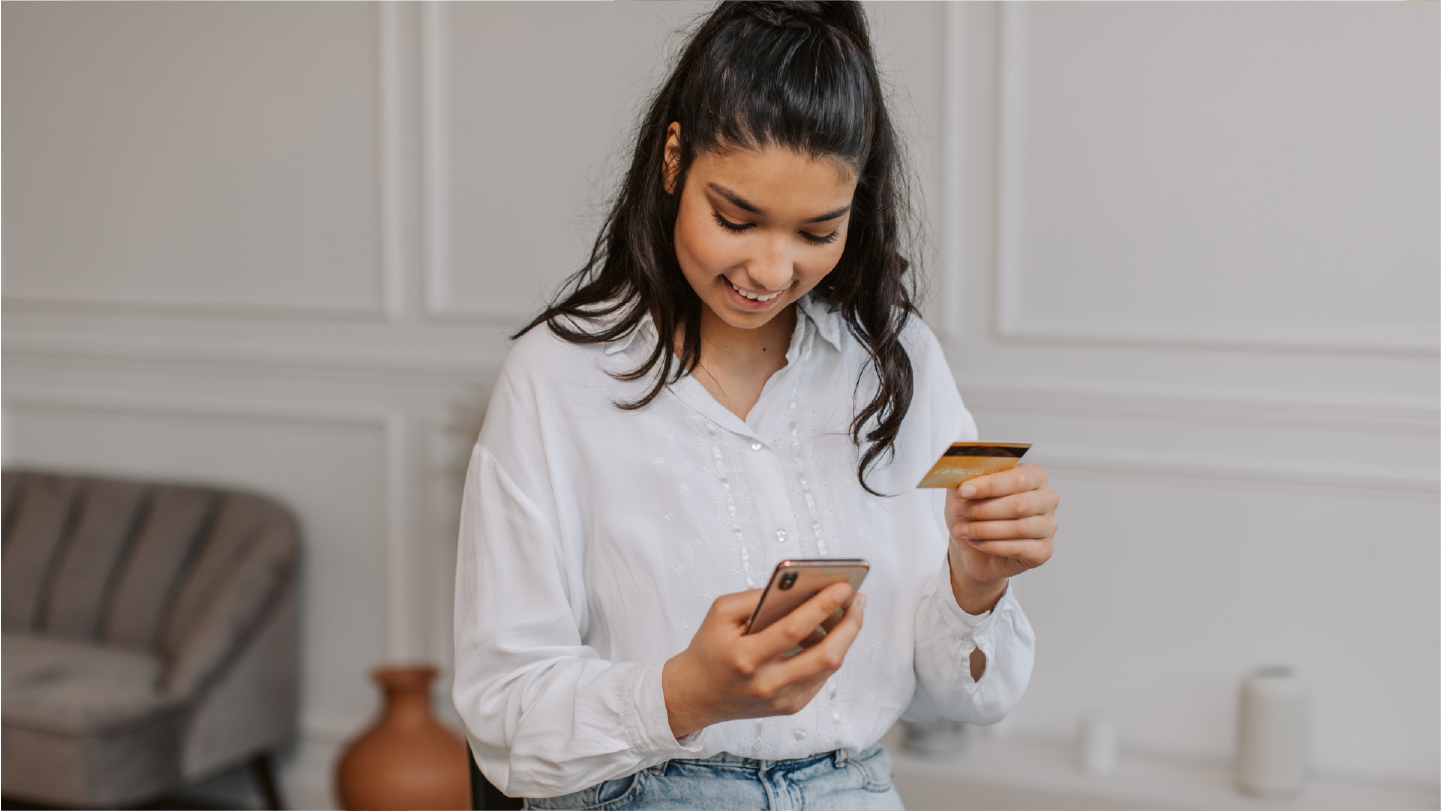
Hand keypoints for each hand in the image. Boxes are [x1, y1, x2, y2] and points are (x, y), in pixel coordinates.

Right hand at [661, 583, 864, 738]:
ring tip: (849, 611)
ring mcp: (782, 700)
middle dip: (849, 625)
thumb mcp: (721, 613)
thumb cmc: (710, 648)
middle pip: (824, 656)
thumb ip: (755, 597)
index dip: (822, 606)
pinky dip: (830, 652)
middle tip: (857, 599)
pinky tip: (830, 633)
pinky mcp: (790, 707)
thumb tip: (797, 586)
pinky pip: (821, 677)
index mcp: (746, 657)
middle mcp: (766, 683)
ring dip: (844, 637)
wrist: (697, 694)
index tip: (844, 586)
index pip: (793, 630)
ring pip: (829, 668)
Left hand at [945, 463, 1057, 613]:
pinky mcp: (1044, 550)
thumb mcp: (966, 489)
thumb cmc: (975, 512)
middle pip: (1019, 504)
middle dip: (983, 508)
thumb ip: (968, 475)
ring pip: (1018, 528)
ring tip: (961, 530)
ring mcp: (1049, 525)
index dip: (989, 485)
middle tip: (958, 511)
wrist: (974, 547)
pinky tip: (976, 542)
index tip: (963, 490)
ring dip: (984, 529)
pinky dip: (993, 546)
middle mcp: (1047, 498)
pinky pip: (1019, 549)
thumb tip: (963, 468)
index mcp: (1034, 475)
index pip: (1017, 478)